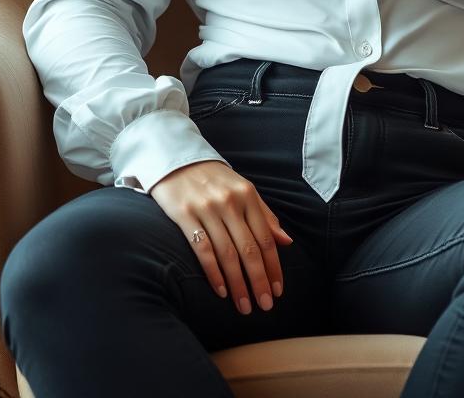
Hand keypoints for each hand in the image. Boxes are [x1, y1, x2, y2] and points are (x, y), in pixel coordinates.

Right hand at [149, 160, 294, 314]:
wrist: (176, 158)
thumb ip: (264, 215)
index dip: (274, 266)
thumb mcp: (242, 190)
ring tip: (244, 305)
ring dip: (238, 284)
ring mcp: (207, 209)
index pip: (265, 238)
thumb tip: (286, 241)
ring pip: (228, 254)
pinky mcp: (185, 215)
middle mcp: (230, 202)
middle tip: (265, 305)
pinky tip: (221, 290)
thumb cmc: (213, 179)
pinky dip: (214, 273)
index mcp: (248, 195)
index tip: (279, 290)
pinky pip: (203, 250)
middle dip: (259, 281)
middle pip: (249, 249)